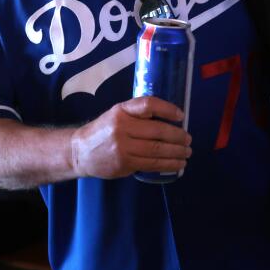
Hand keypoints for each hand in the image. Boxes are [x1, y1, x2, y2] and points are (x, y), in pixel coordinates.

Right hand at [71, 96, 191, 179]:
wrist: (80, 151)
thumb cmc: (103, 130)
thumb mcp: (116, 114)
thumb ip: (138, 114)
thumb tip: (170, 119)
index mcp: (121, 111)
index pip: (148, 105)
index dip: (168, 109)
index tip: (181, 116)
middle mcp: (122, 128)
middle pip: (158, 131)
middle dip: (178, 136)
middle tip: (189, 139)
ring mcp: (123, 148)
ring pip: (157, 150)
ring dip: (177, 152)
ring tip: (187, 152)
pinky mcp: (125, 164)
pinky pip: (152, 165)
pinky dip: (168, 165)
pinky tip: (177, 164)